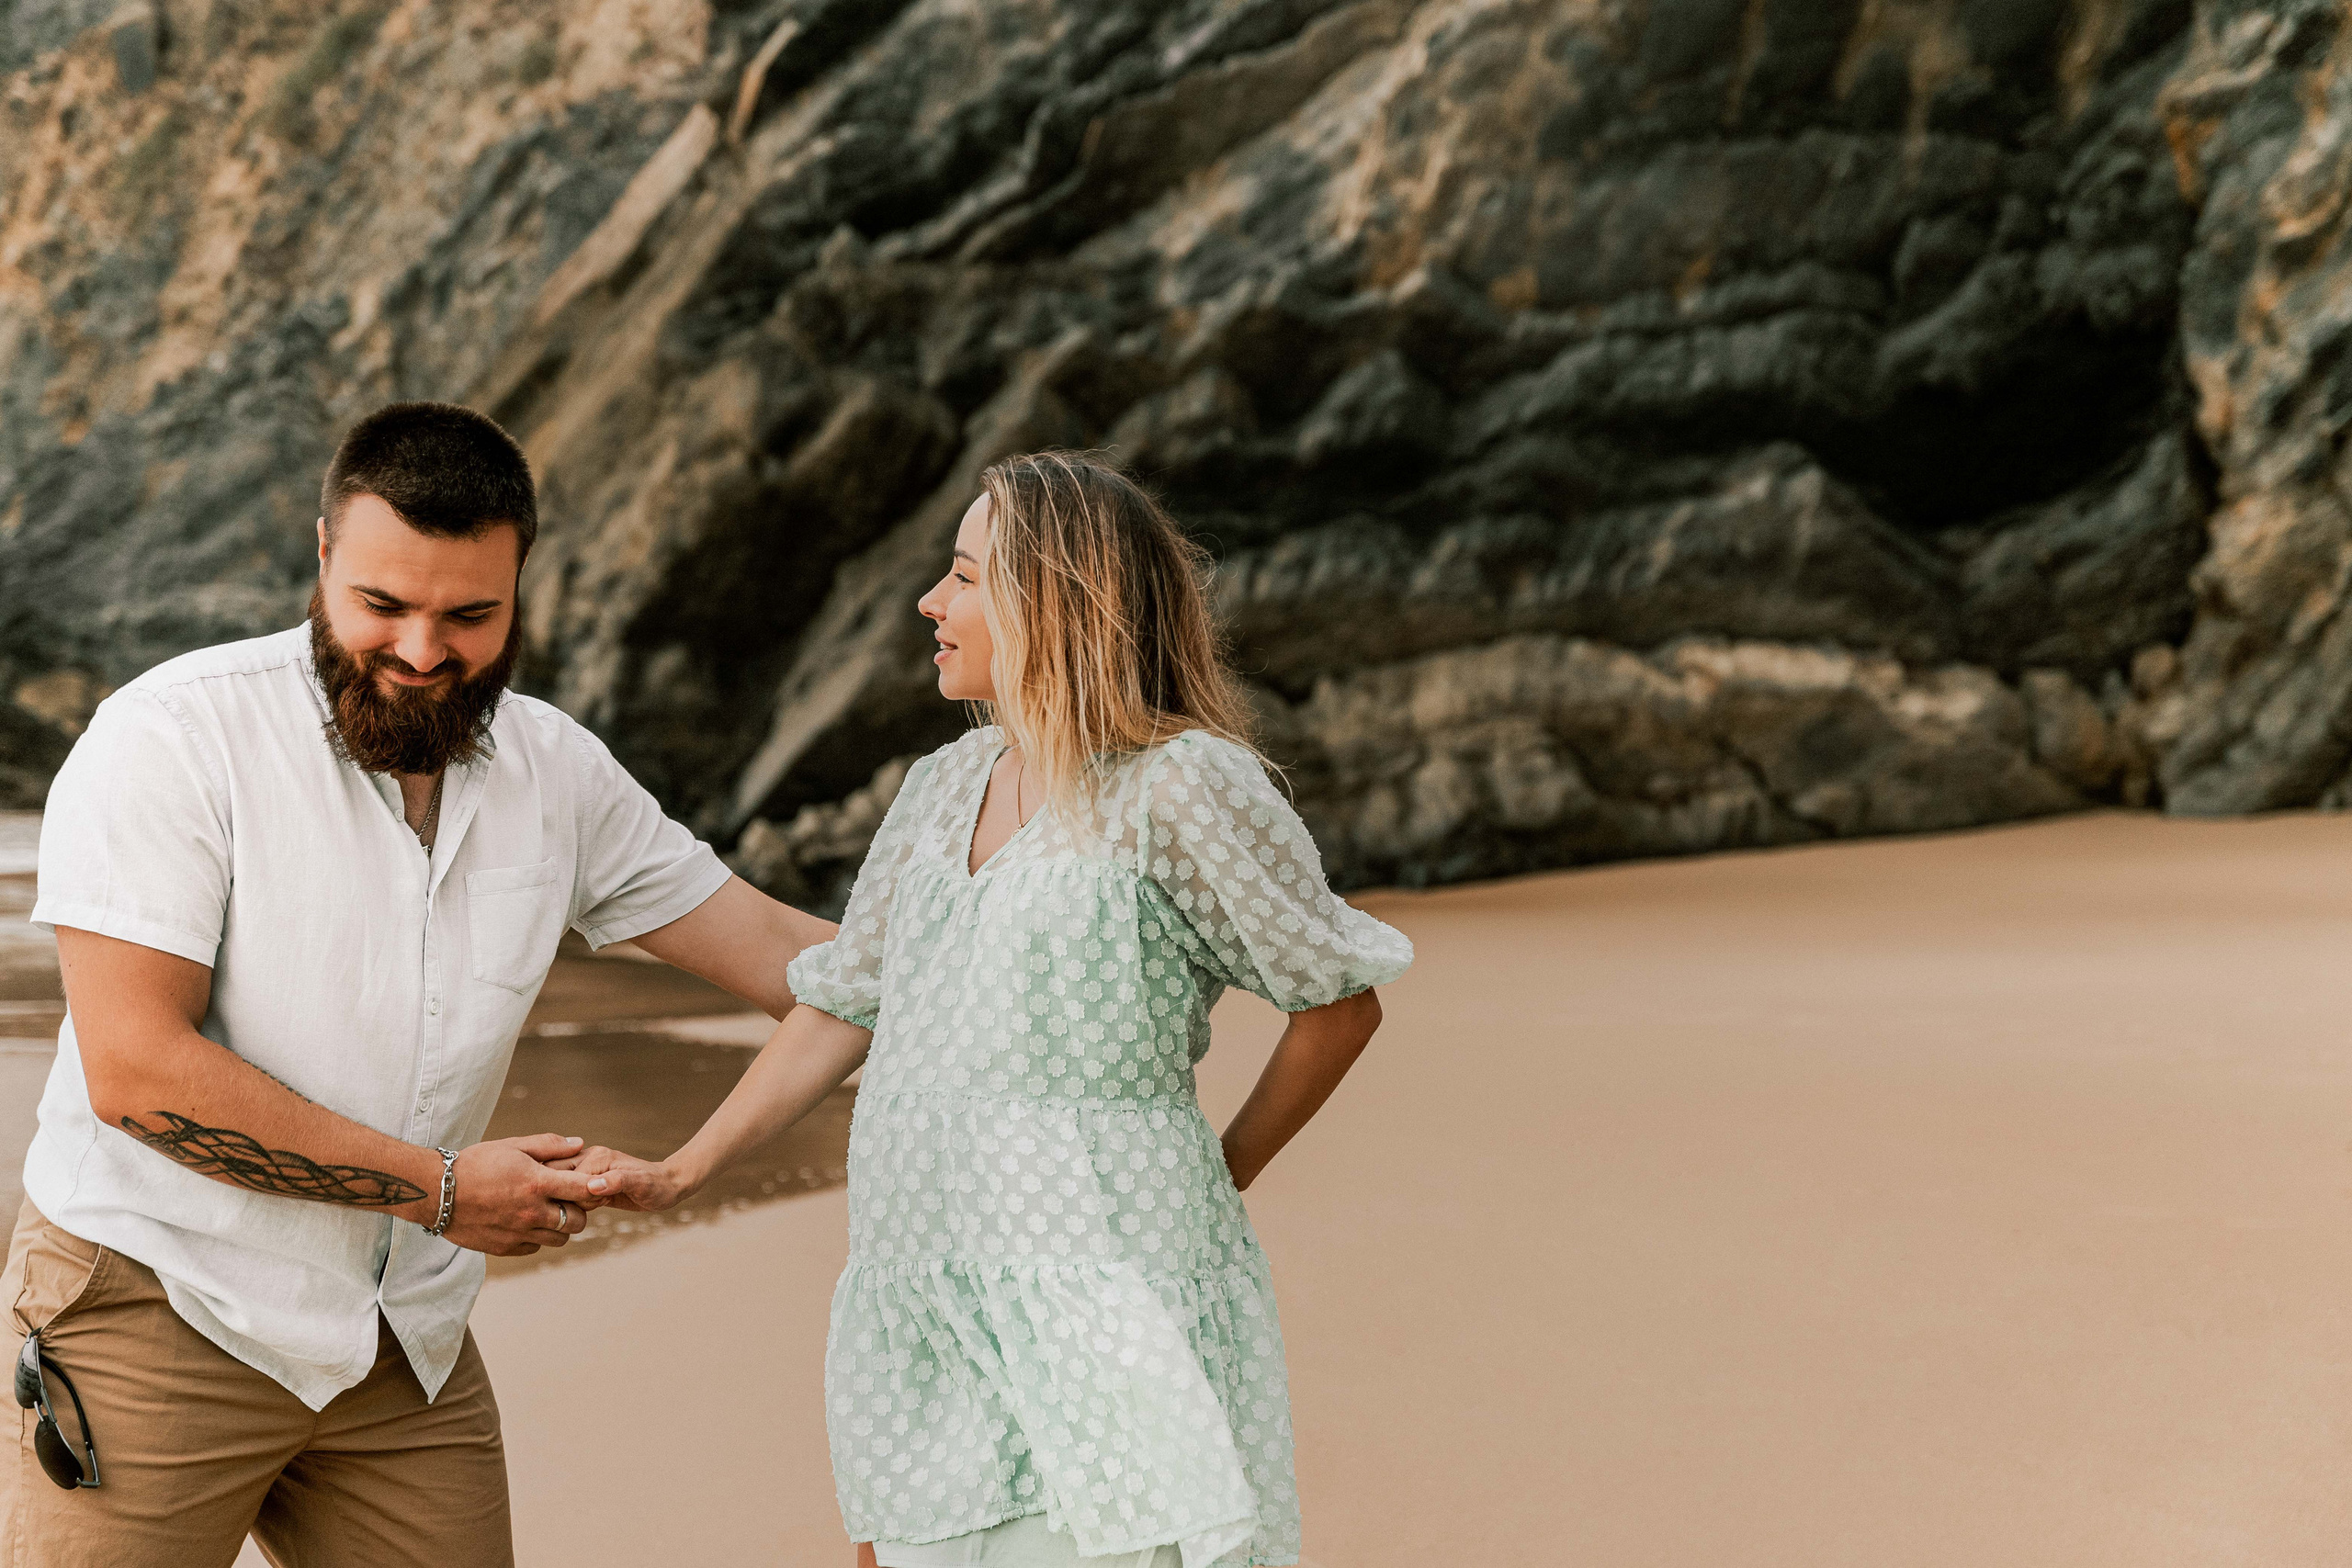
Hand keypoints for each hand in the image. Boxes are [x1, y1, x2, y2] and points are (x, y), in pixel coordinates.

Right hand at [435, 1134, 600, 1256]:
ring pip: (559, 1239)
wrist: (436, 1193)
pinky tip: (525, 1222)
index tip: (601, 1184)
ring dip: (559, 1226)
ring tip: (545, 1211)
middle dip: (578, 1210)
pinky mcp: (505, 1248)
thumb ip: (548, 1145)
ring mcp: (519, 1233)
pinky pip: (535, 1247)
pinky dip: (537, 1237)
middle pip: (577, 1222)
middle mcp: (532, 1213)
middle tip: (566, 1199)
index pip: (584, 1190)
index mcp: (537, 1184)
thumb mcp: (512, 1146)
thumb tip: (579, 1144)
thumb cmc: (474, 1164)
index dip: (598, 1187)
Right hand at [571, 1145, 694, 1213]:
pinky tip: (591, 1208)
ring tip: (598, 1205)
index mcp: (597, 1157)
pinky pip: (568, 1194)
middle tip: (596, 1204)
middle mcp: (588, 1160)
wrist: (666, 1185)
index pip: (564, 1178)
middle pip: (555, 1179)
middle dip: (566, 1197)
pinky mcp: (588, 1183)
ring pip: (559, 1188)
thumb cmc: (655, 1184)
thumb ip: (617, 1182)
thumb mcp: (641, 1184)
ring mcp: (587, 1171)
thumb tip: (593, 1186)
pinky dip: (573, 1204)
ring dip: (570, 1202)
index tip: (599, 1202)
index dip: (574, 1195)